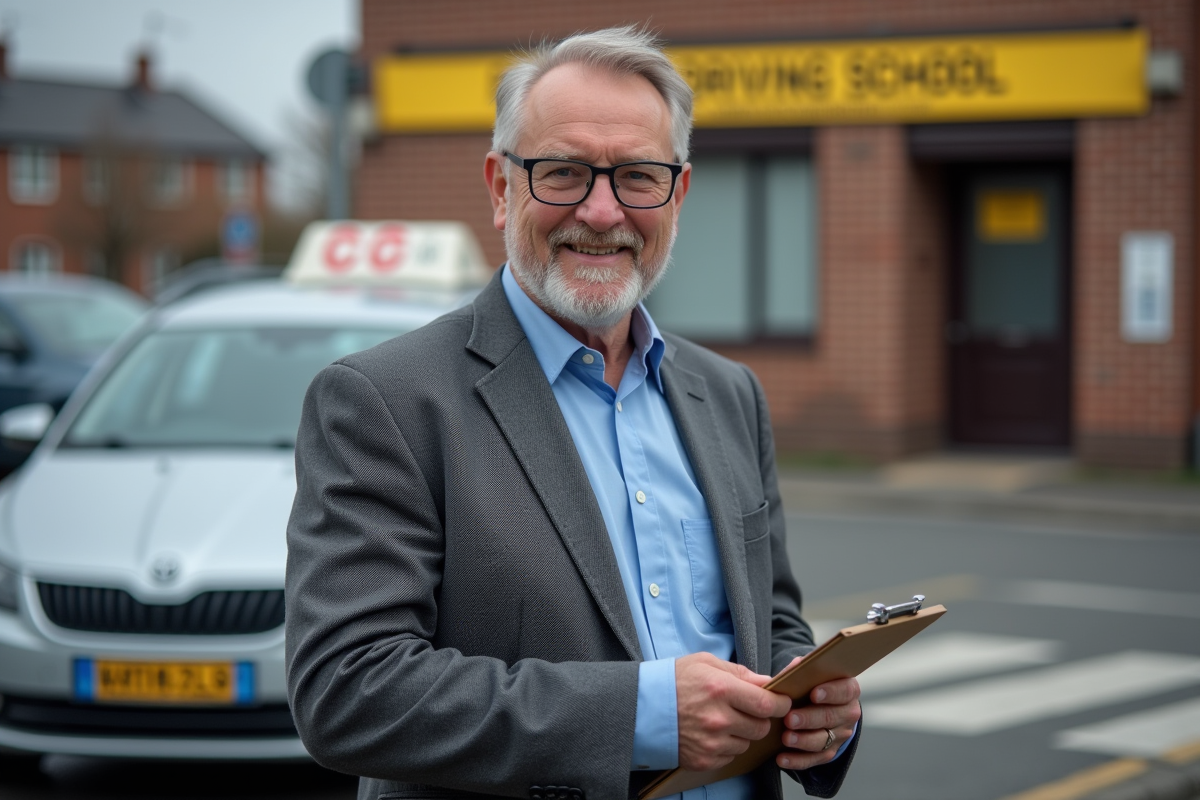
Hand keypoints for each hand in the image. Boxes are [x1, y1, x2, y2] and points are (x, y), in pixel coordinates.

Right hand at [676, 652, 792, 771]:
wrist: (639, 708)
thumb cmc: (673, 681)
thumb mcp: (705, 663)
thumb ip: (740, 673)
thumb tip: (767, 682)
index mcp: (720, 689)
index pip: (767, 704)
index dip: (780, 704)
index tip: (781, 702)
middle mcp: (718, 718)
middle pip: (761, 727)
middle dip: (760, 718)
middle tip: (746, 709)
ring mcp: (710, 742)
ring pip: (746, 743)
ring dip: (742, 733)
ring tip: (722, 719)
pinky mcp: (703, 759)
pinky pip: (730, 756)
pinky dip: (726, 746)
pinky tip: (711, 733)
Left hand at [773, 656, 861, 771]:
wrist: (821, 706)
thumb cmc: (812, 686)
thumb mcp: (811, 674)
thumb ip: (804, 670)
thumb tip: (795, 667)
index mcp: (848, 690)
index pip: (845, 691)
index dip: (831, 692)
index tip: (813, 694)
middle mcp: (848, 714)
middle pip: (831, 717)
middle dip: (809, 719)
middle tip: (790, 719)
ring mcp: (840, 735)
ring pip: (823, 740)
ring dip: (803, 740)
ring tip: (785, 738)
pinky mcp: (829, 752)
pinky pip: (814, 759)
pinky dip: (797, 760)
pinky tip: (781, 758)